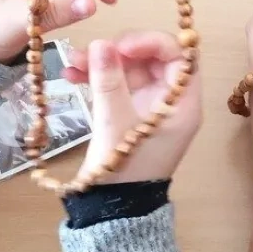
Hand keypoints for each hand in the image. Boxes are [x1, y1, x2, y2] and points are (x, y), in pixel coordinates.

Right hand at [64, 31, 201, 183]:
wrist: (112, 209)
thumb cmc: (124, 167)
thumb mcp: (115, 122)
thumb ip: (108, 81)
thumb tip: (100, 43)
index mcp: (182, 103)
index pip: (180, 56)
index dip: (152, 42)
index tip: (121, 44)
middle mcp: (169, 100)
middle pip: (153, 58)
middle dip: (119, 51)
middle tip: (92, 52)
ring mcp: (148, 105)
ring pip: (130, 68)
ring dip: (101, 61)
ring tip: (71, 61)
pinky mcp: (129, 111)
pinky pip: (116, 83)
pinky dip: (96, 76)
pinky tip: (70, 74)